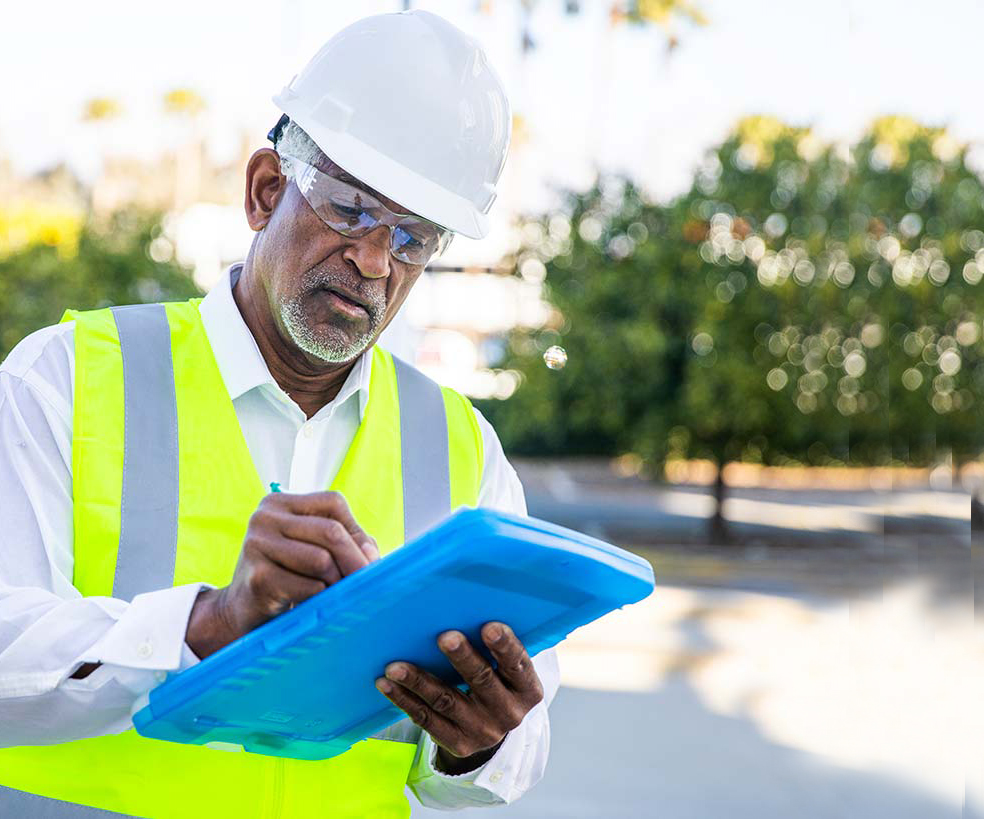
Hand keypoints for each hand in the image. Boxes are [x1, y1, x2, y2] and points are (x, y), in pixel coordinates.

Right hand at [186, 490, 378, 657]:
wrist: (242, 611)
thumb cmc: (288, 577)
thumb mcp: (315, 550)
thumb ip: (348, 543)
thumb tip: (370, 555)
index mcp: (280, 503)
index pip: (333, 502)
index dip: (355, 531)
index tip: (365, 558)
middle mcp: (265, 517)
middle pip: (331, 531)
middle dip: (356, 561)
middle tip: (366, 583)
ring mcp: (256, 544)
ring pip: (322, 560)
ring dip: (336, 583)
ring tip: (331, 593)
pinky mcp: (257, 577)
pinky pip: (309, 586)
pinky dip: (319, 598)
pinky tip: (310, 603)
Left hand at [375, 622, 543, 774]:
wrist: (492, 728)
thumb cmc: (497, 680)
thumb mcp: (508, 669)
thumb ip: (496, 645)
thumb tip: (464, 605)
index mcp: (527, 689)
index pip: (518, 664)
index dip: (504, 646)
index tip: (489, 626)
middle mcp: (509, 713)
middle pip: (481, 680)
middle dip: (462, 657)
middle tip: (444, 636)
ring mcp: (483, 731)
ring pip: (446, 701)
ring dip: (418, 680)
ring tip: (395, 666)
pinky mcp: (458, 744)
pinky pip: (426, 719)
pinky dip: (404, 699)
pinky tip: (386, 684)